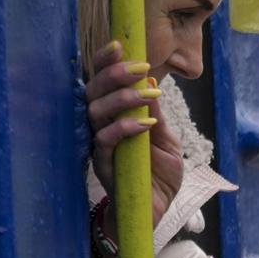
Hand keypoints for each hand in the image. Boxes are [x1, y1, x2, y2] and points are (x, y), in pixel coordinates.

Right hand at [86, 41, 183, 229]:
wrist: (154, 213)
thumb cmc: (157, 176)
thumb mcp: (165, 140)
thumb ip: (156, 113)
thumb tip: (151, 80)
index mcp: (114, 117)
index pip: (102, 84)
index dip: (105, 63)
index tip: (118, 44)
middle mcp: (101, 128)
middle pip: (93, 92)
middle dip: (115, 75)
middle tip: (140, 67)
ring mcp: (99, 146)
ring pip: (96, 113)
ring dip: (122, 99)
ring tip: (147, 94)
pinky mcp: (103, 166)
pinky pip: (105, 141)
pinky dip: (125, 128)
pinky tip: (145, 124)